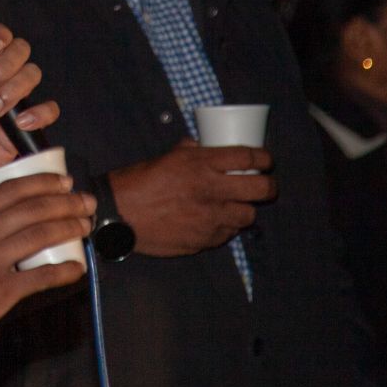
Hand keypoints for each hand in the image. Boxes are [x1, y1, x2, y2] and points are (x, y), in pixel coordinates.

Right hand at [0, 173, 94, 351]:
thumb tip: (2, 206)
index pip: (10, 189)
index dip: (42, 182)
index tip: (63, 181)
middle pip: (31, 209)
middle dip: (65, 202)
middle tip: (85, 202)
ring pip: (39, 236)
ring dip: (69, 228)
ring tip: (85, 227)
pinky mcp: (0, 292)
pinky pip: (40, 277)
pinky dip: (63, 271)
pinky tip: (77, 268)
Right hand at [109, 141, 275, 256]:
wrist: (119, 214)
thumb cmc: (139, 182)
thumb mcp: (167, 157)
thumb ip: (191, 151)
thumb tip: (205, 146)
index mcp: (201, 164)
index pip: (248, 157)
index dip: (264, 158)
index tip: (266, 161)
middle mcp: (211, 190)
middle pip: (260, 189)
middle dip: (267, 186)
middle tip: (263, 186)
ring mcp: (210, 218)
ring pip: (248, 216)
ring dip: (244, 210)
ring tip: (234, 206)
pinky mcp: (204, 240)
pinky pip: (227, 234)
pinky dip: (224, 227)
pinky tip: (213, 221)